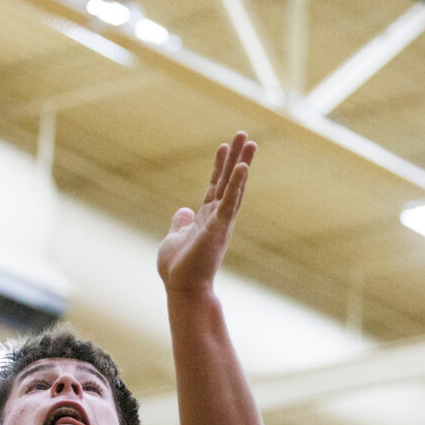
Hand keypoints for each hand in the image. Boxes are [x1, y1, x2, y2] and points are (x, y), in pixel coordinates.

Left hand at [158, 133, 255, 294]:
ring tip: (250, 142)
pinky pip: (230, 202)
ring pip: (234, 187)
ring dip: (242, 164)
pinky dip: (236, 184)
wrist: (182, 289)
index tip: (225, 145)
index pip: (215, 186)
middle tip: (245, 135)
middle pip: (228, 181)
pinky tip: (242, 167)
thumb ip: (180, 223)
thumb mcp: (174, 238)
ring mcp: (220, 222)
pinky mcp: (219, 228)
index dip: (219, 166)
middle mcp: (217, 217)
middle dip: (236, 157)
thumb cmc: (179, 269)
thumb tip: (183, 210)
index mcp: (206, 218)